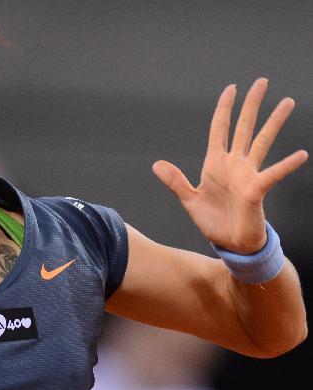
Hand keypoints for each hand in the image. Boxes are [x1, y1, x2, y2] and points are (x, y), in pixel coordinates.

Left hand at [152, 78, 307, 253]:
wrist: (230, 242)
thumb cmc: (213, 220)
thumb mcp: (189, 200)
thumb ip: (175, 181)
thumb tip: (157, 164)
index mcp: (216, 164)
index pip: (219, 129)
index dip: (224, 109)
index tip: (232, 88)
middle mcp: (234, 164)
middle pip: (243, 127)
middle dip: (251, 105)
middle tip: (262, 81)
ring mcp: (248, 175)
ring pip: (262, 142)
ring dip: (274, 122)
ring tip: (287, 102)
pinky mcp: (257, 190)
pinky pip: (272, 174)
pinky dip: (286, 165)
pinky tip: (301, 155)